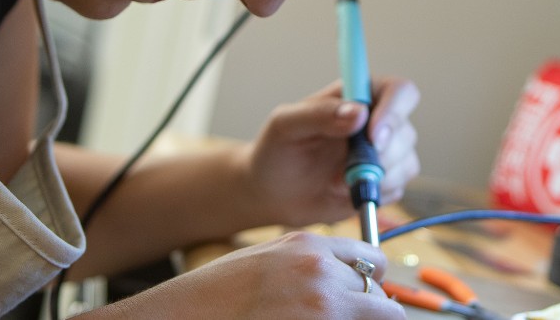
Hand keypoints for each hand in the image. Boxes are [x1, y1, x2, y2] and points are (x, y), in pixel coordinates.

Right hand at [122, 232, 401, 318]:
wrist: (177, 318)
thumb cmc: (213, 298)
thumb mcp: (266, 262)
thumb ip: (309, 264)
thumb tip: (352, 280)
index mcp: (308, 247)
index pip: (373, 260)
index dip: (370, 284)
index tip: (361, 299)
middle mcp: (322, 274)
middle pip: (382, 299)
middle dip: (370, 313)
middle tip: (342, 318)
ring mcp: (323, 309)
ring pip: (382, 319)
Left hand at [243, 76, 420, 226]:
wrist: (272, 192)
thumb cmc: (276, 150)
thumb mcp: (286, 125)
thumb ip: (319, 114)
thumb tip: (360, 113)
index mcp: (358, 95)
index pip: (399, 91)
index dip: (394, 111)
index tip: (372, 136)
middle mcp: (378, 120)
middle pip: (406, 132)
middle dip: (380, 156)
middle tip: (344, 171)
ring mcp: (385, 152)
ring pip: (406, 163)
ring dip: (374, 178)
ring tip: (336, 181)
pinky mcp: (384, 181)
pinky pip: (397, 188)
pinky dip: (373, 194)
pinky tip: (344, 191)